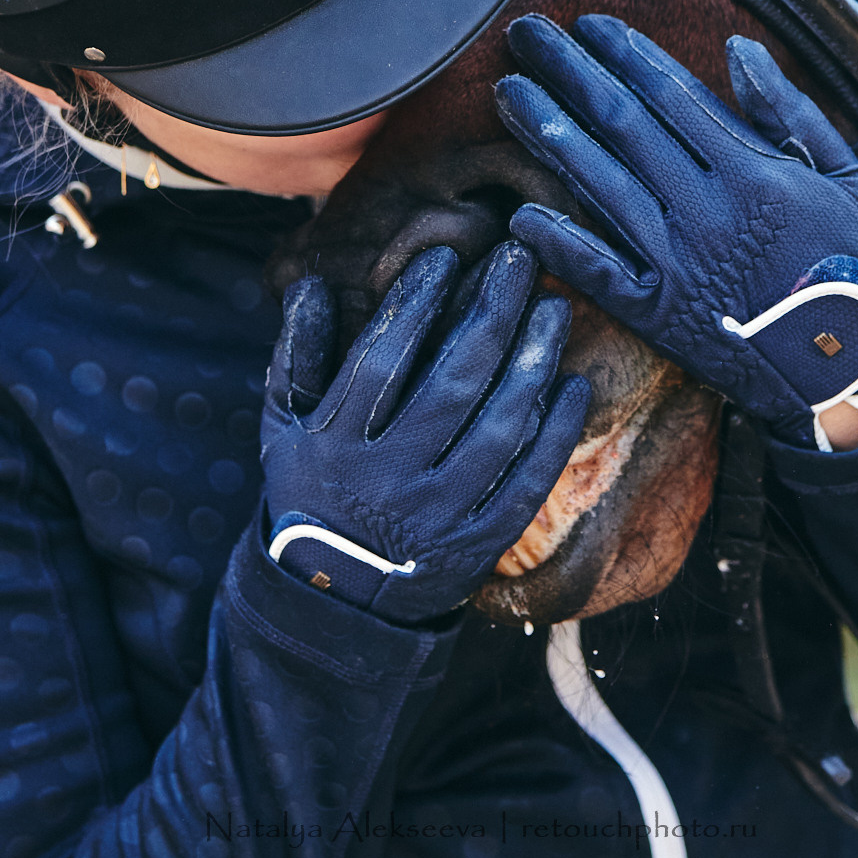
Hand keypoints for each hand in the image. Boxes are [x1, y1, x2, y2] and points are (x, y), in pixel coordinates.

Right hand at [264, 242, 591, 622]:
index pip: (381, 359)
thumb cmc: (311, 492)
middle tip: (519, 261)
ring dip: (532, 364)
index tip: (447, 256)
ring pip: (497, 430)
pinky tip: (574, 386)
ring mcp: (437, 516)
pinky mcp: (477, 545)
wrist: (335, 601)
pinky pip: (526, 483)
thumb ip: (295, 358)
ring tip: (554, 310)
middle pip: (452, 384)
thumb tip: (313, 286)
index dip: (415, 303)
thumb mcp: (283, 429)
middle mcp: (388, 480)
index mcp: (335, 444)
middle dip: (491, 315)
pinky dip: (555, 434)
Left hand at [493, 14, 857, 450]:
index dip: (624, 54)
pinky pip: (596, 271)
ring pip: (599, 185)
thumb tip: (738, 47)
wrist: (847, 369)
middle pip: (622, 126)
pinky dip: (557, 242)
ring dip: (548, 134)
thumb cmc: (846, 262)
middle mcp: (707, 212)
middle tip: (525, 34)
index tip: (588, 23)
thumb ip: (790, 110)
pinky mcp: (655, 315)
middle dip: (569, 72)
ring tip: (509, 93)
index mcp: (754, 173)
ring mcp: (676, 265)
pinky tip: (520, 211)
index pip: (672, 95)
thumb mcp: (843, 175)